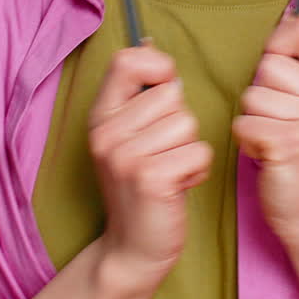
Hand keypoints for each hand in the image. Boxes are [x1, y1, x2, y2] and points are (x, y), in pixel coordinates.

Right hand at [88, 43, 212, 284]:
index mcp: (100, 117)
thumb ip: (139, 98)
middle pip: (171, 96)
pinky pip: (198, 152)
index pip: (127, 61)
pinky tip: (177, 187)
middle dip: (180, 125)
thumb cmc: (141, 186)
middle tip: (162, 155)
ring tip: (169, 172)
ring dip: (189, 150)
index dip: (157, 67)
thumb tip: (153, 51)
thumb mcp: (128, 137)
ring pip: (188, 125)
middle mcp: (106, 134)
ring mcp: (125, 156)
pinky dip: (197, 171)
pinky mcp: (150, 179)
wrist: (132, 248)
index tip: (164, 90)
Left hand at [232, 13, 298, 249]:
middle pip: (268, 65)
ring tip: (275, 139)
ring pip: (252, 96)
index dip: (280, 44)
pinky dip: (247, 141)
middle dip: (263, 94)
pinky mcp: (289, 144)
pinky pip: (243, 123)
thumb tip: (287, 17)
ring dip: (254, 120)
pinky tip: (267, 154)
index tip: (282, 73)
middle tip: (281, 122)